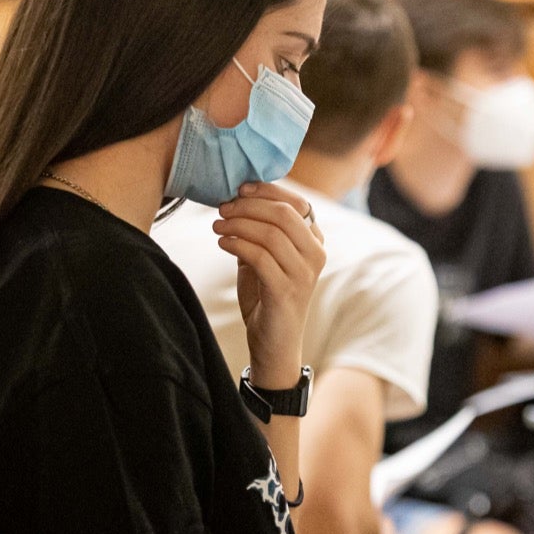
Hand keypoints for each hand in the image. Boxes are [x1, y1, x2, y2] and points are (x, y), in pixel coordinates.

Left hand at [213, 182, 325, 389]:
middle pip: (284, 214)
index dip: (267, 190)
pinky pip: (260, 257)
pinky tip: (223, 243)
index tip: (239, 189)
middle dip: (248, 206)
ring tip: (218, 226)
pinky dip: (237, 245)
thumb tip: (235, 201)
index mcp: (314, 242)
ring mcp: (304, 274)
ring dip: (239, 225)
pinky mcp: (286, 291)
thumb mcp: (264, 258)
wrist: (274, 344)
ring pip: (272, 234)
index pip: (297, 202)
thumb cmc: (267, 298)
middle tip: (222, 208)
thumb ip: (258, 232)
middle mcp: (316, 255)